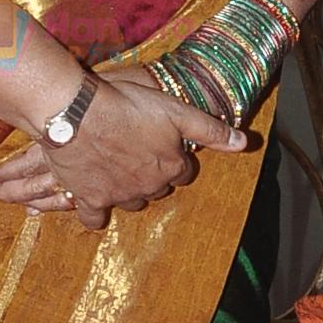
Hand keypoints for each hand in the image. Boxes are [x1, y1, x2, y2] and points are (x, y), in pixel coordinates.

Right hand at [0, 66, 247, 229]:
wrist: (77, 114)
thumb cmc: (128, 106)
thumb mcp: (177, 111)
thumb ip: (211, 130)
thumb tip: (244, 143)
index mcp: (172, 167)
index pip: (183, 173)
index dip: (175, 158)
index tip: (163, 144)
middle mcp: (149, 187)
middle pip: (157, 188)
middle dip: (153, 175)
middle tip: (139, 153)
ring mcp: (119, 196)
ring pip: (131, 202)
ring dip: (129, 190)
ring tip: (118, 171)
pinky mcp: (90, 199)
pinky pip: (94, 217)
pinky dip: (95, 212)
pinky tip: (93, 201)